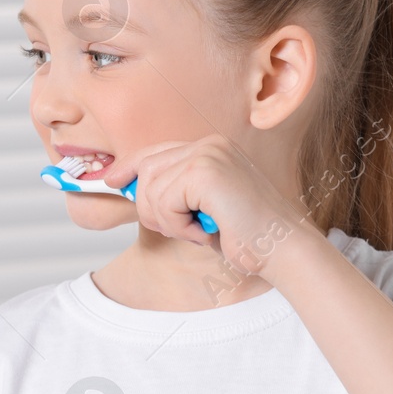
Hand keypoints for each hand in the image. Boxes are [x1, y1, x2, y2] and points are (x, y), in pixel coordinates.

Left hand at [104, 134, 302, 275]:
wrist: (280, 249)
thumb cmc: (244, 235)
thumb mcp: (199, 208)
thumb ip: (170, 192)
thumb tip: (123, 184)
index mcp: (210, 149)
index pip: (154, 151)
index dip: (129, 167)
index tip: (112, 181)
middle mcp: (209, 144)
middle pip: (146, 170)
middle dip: (150, 208)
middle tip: (181, 228)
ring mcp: (208, 155)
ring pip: (151, 190)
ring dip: (168, 222)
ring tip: (198, 230)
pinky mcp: (205, 172)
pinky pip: (164, 202)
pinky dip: (178, 227)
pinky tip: (205, 231)